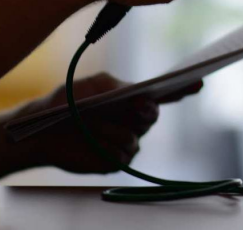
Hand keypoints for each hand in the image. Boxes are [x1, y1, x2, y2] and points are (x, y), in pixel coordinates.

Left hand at [14, 72, 203, 174]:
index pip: (165, 93)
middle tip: (136, 107)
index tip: (199, 80)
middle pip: (152, 116)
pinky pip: (122, 154)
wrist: (44, 131)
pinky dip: (107, 146)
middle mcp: (135, 120)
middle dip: (144, 111)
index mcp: (133, 98)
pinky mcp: (116, 161)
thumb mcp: (94, 86)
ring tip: (93, 125)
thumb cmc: (69, 101)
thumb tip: (141, 96)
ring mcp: (128, 141)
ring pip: (136, 136)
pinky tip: (93, 141)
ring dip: (115, 129)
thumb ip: (119, 88)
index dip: (184, 88)